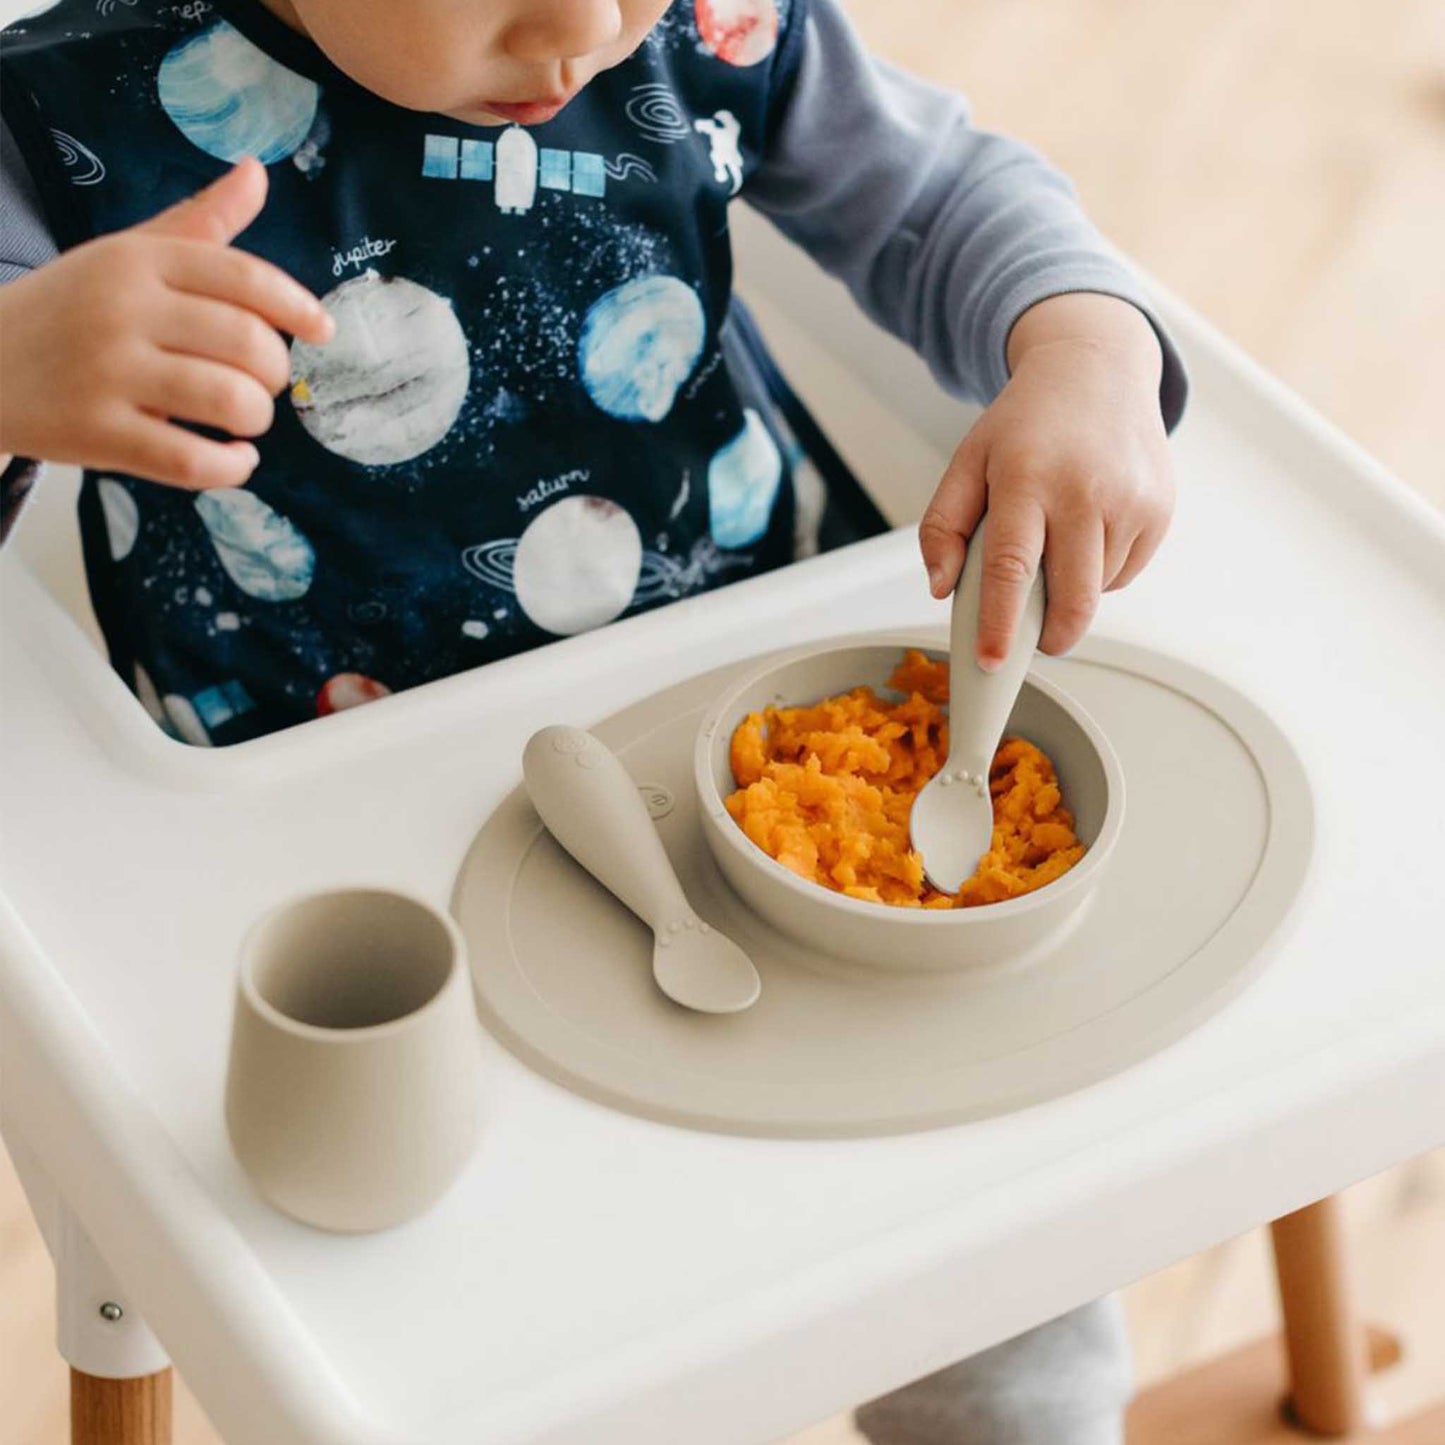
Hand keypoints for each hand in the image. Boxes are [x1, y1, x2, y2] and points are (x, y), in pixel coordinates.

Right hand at [0, 158, 331, 488]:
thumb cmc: (71, 310)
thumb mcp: (127, 255)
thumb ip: (199, 223)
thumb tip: (257, 173)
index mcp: (137, 260)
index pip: (244, 278)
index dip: (298, 307)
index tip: (323, 331)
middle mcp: (122, 311)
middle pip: (248, 344)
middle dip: (274, 372)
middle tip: (259, 382)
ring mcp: (107, 373)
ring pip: (229, 402)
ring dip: (256, 419)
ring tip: (242, 419)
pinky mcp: (97, 434)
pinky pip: (193, 461)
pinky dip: (232, 468)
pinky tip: (232, 457)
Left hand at [917, 293, 1173, 668]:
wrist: (1097, 371)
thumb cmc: (1025, 425)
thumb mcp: (967, 462)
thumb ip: (941, 527)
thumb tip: (944, 588)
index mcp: (1027, 479)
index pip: (1012, 567)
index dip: (1000, 623)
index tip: (992, 662)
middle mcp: (1085, 491)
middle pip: (1071, 597)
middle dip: (1050, 635)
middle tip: (1031, 640)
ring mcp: (1130, 501)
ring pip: (1097, 590)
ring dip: (1071, 593)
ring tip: (1056, 544)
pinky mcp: (1159, 511)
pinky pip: (1124, 573)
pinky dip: (1100, 573)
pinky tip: (1087, 532)